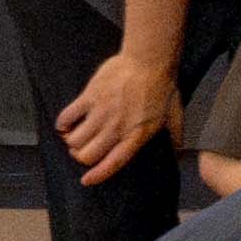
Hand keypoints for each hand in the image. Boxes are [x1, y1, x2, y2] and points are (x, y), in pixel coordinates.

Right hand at [57, 48, 180, 179]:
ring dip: (71, 141)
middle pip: (87, 155)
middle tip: (82, 149)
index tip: (86, 180)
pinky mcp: (89, 97)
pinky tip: (66, 123)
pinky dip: (62, 124)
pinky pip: (67, 117)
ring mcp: (101, 113)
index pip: (113, 163)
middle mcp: (117, 128)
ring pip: (75, 140)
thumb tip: (178, 154)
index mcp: (137, 135)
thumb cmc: (163, 87)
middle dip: (81, 156)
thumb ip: (175, 137)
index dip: (98, 175)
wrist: (150, 59)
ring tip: (74, 135)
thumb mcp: (174, 115)